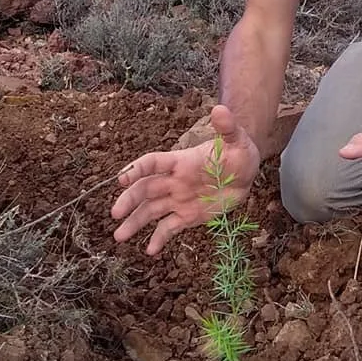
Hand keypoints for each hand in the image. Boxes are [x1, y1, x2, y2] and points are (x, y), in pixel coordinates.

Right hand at [111, 105, 260, 255]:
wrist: (246, 173)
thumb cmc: (238, 152)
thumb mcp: (236, 139)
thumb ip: (227, 127)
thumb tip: (219, 109)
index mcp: (180, 161)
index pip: (153, 163)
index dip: (136, 169)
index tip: (120, 179)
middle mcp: (174, 181)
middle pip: (145, 190)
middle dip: (129, 200)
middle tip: (115, 213)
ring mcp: (178, 200)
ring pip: (151, 211)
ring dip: (134, 223)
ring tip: (119, 237)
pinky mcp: (187, 216)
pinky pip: (169, 228)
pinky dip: (158, 239)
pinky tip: (149, 251)